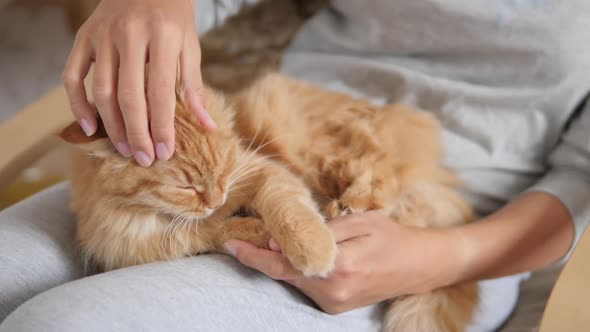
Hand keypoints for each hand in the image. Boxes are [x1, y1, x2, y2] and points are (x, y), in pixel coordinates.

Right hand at [63, 0, 215, 165]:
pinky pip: (72, 75)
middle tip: (145, 159)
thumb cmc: (174, 18)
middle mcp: (130, 35)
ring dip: (112, 126)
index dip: (163, 126)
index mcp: (163, 36)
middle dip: (137, 133)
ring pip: (101, 90)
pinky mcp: (83, 36)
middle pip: (129, 96)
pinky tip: (90, 127)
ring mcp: (103, 35)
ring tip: (126, 149)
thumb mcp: (190, 46)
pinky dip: (77, 103)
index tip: (166, 152)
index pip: (161, 91)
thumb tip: (208, 127)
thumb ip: (194, 87)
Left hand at [224, 211, 462, 313]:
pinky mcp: (337, 307)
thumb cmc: (392, 237)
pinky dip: (297, 270)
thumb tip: (281, 239)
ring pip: (294, 280)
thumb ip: (320, 231)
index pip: (283, 264)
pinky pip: (307, 286)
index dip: (253, 255)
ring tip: (275, 241)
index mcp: (339, 267)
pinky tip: (300, 255)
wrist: (421, 266)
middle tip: (243, 237)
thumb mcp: (359, 221)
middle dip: (263, 256)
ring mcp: (335, 303)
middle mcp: (333, 291)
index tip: (229, 244)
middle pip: (283, 274)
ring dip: (281, 262)